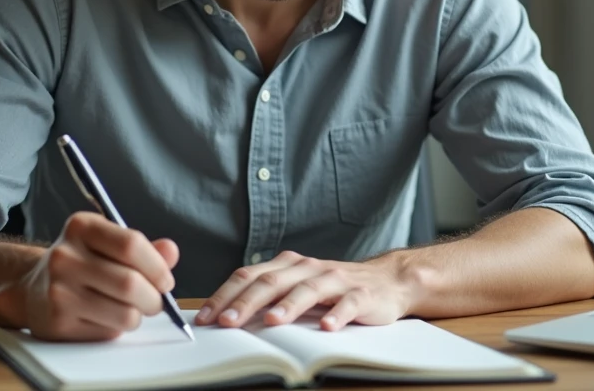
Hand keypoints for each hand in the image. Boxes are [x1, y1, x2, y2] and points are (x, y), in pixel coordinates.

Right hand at [14, 212, 178, 340]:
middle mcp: (65, 256)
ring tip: (133, 310)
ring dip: (138, 316)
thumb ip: (143, 248)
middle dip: (154, 298)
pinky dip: (117, 328)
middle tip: (155, 302)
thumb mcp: (107, 244)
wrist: (30, 287)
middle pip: (130, 283)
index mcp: (82, 227)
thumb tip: (171, 251)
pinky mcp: (58, 322)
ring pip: (124, 313)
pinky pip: (107, 332)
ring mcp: (59, 290)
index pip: (131, 245)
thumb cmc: (81, 262)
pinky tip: (107, 318)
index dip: (157, 266)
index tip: (166, 281)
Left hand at [194, 250, 414, 330]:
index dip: (225, 295)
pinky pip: (347, 303)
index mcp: (288, 266)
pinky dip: (337, 314)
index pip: (249, 275)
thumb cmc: (335, 288)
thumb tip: (226, 316)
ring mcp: (336, 280)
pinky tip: (326, 327)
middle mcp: (308, 268)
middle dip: (247, 301)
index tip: (205, 317)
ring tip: (272, 321)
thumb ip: (269, 296)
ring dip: (288, 306)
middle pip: (272, 281)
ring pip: (307, 290)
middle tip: (228, 321)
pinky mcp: (361, 294)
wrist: (388, 281)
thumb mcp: (298, 287)